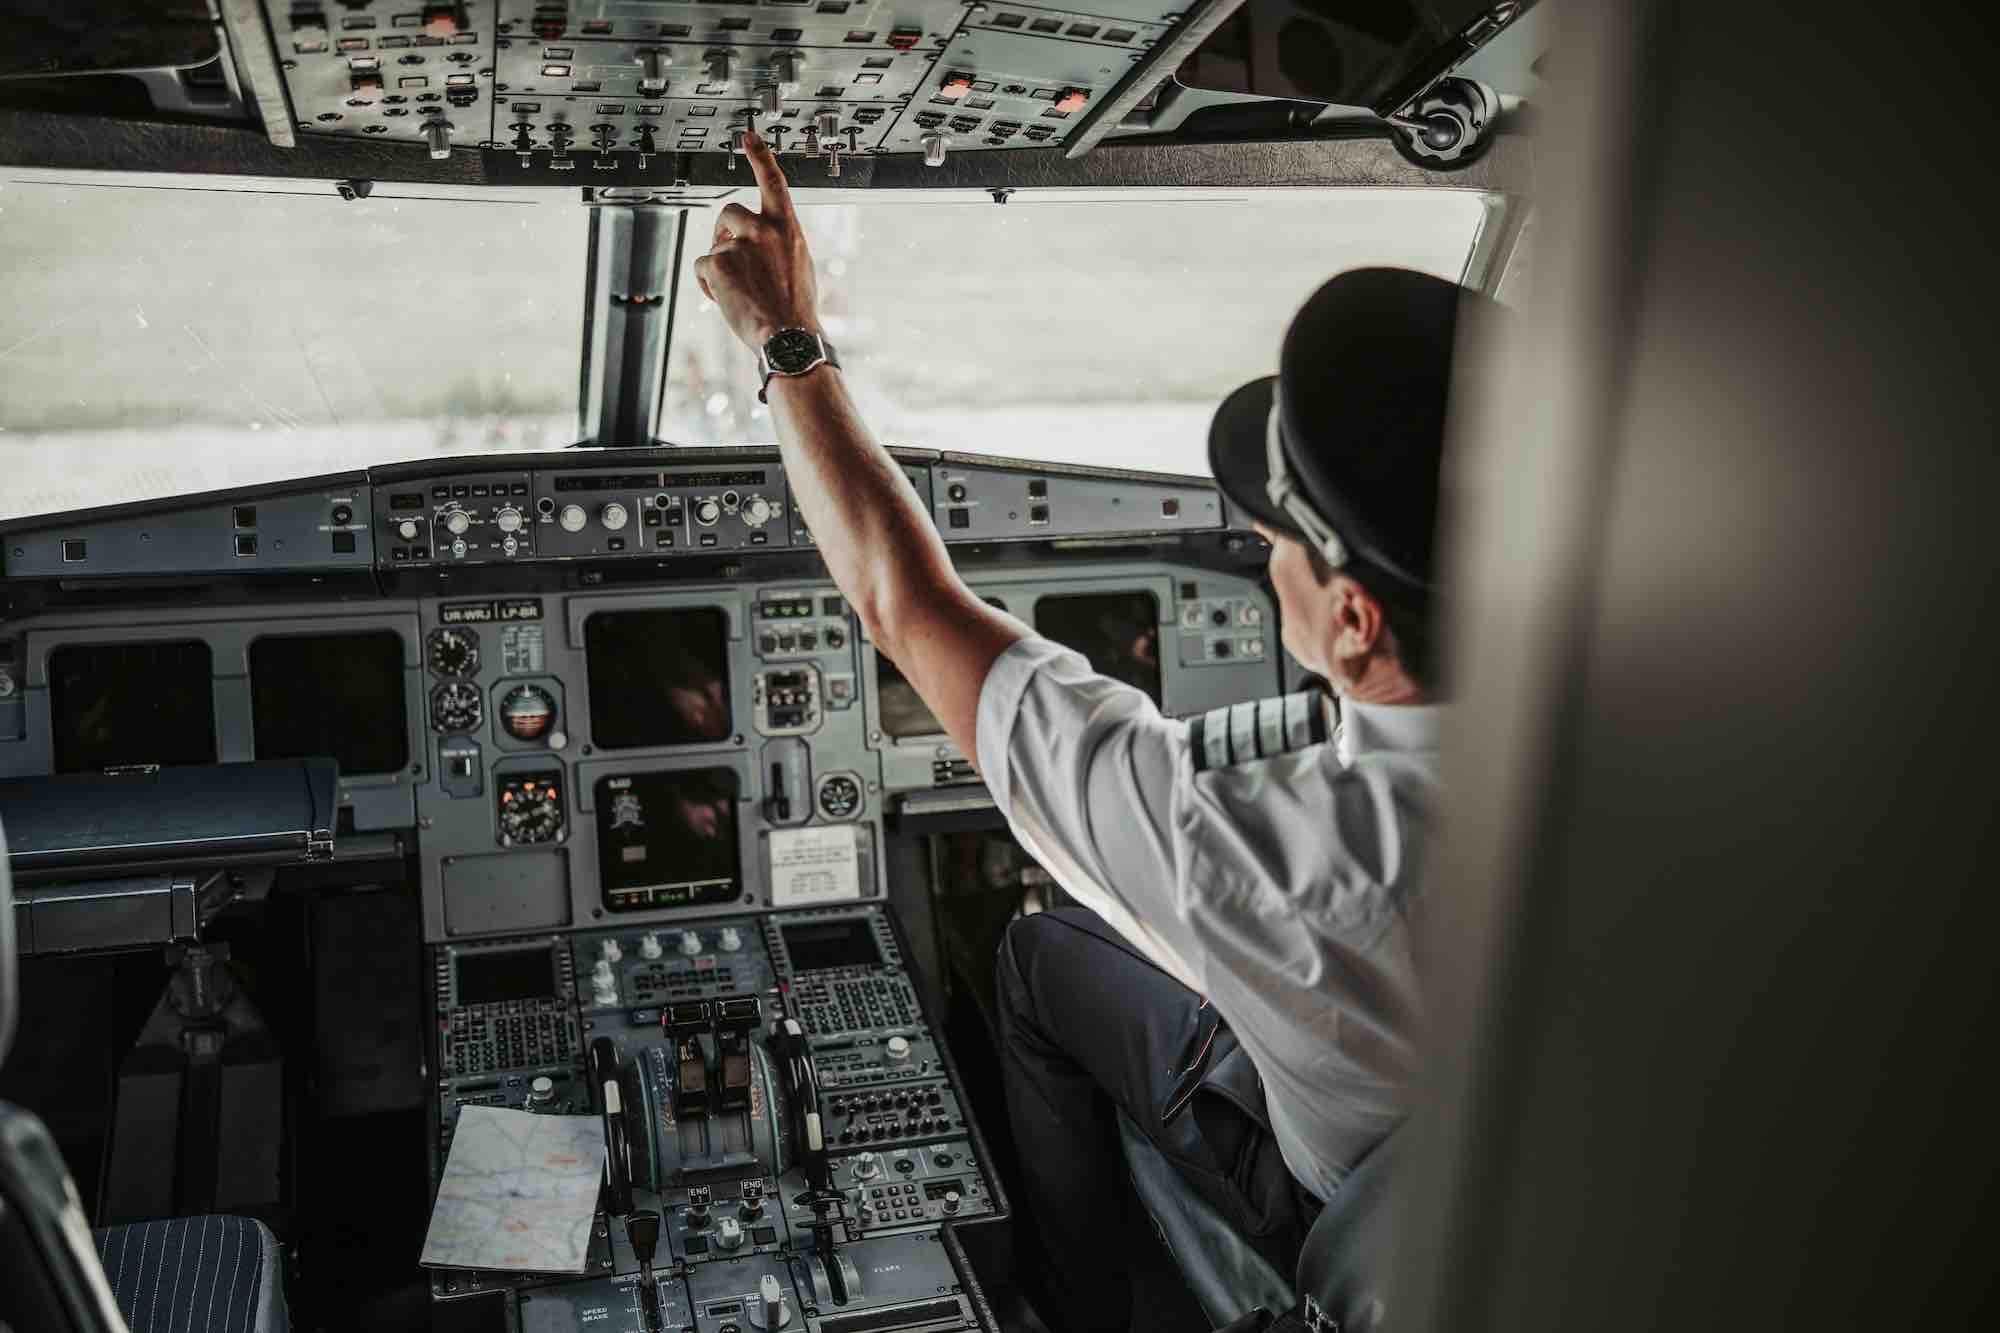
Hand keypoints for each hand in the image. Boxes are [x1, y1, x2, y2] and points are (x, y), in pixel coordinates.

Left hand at [692, 132, 820, 348]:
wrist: (788, 337)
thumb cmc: (797, 309)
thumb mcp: (801, 266)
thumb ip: (781, 244)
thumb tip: (764, 245)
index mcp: (788, 228)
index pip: (773, 181)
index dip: (760, 156)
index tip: (748, 136)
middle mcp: (764, 230)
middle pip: (728, 211)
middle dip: (724, 230)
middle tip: (731, 256)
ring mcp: (739, 245)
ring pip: (715, 244)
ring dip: (720, 264)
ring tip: (737, 291)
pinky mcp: (718, 263)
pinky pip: (703, 265)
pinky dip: (708, 284)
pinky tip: (724, 299)